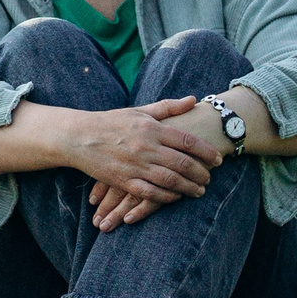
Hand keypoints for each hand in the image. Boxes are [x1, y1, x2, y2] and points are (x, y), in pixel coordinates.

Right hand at [71, 97, 216, 226]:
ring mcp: (135, 165)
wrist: (79, 136)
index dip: (206, 152)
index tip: (217, 159)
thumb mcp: (139, 111)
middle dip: (201, 173)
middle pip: (182, 164)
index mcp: (151, 128)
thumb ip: (168, 107)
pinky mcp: (123, 180)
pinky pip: (150, 193)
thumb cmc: (111, 122)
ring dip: (188, 188)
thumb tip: (193, 100)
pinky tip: (176, 197)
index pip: (187, 141)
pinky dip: (166, 197)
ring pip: (170, 181)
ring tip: (199, 191)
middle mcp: (145, 147)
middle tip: (210, 178)